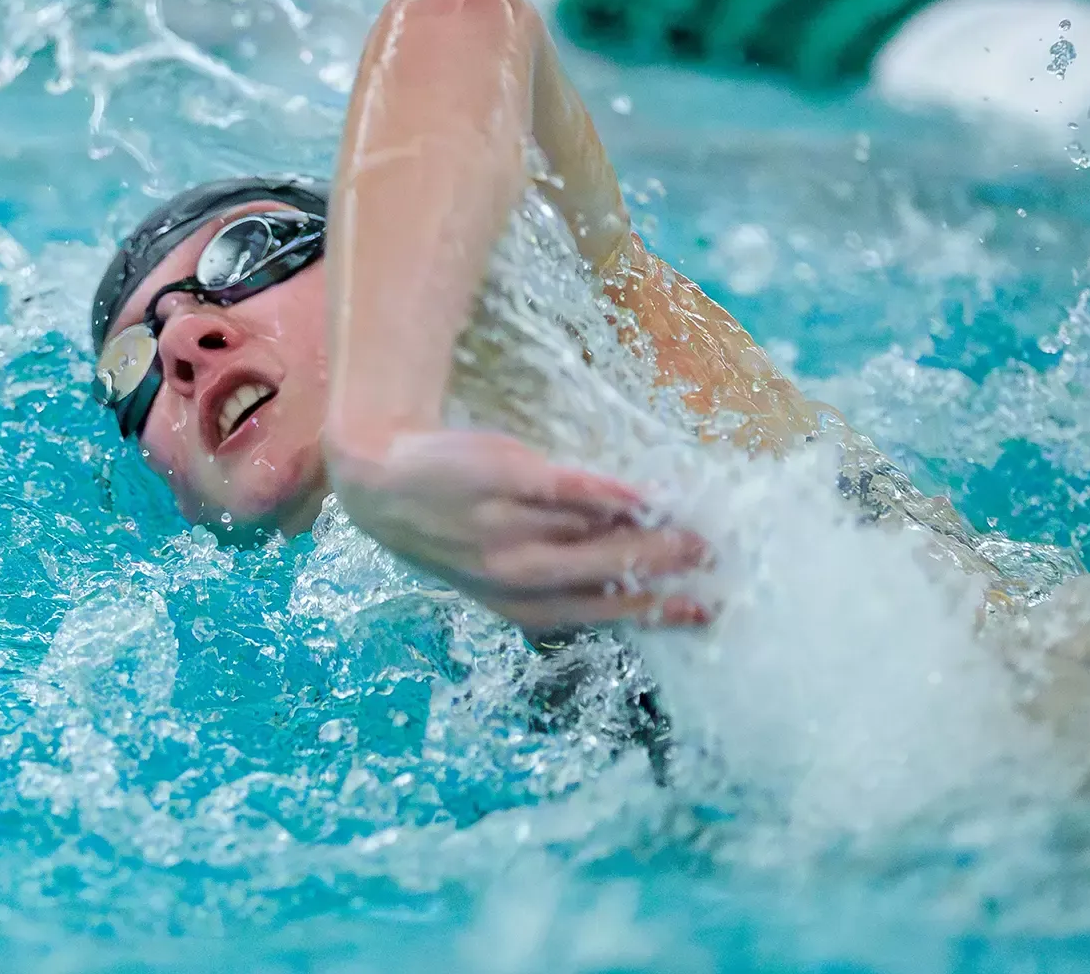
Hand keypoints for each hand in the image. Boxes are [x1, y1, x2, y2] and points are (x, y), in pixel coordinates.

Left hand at [325, 429, 712, 630]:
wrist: (380, 477)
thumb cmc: (451, 524)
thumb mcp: (496, 569)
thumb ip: (557, 571)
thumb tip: (634, 566)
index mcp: (515, 604)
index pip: (596, 612)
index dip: (652, 612)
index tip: (702, 611)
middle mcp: (511, 573)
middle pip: (600, 576)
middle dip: (659, 571)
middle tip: (710, 559)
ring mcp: (505, 526)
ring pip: (588, 536)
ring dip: (644, 536)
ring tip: (690, 527)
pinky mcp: (502, 479)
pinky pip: (564, 490)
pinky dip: (604, 495)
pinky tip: (641, 497)